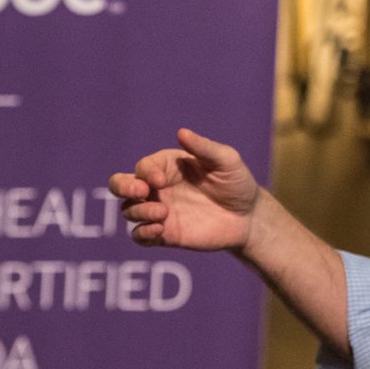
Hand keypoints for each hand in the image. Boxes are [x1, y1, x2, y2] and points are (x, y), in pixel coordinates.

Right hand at [109, 128, 259, 250]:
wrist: (249, 217)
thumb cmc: (237, 183)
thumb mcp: (226, 161)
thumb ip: (203, 147)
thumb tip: (181, 132)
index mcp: (168, 166)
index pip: (143, 167)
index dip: (146, 173)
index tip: (162, 181)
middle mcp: (158, 188)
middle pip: (120, 184)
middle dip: (122, 186)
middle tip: (141, 192)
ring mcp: (159, 211)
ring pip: (129, 210)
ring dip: (138, 211)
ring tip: (162, 213)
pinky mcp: (165, 234)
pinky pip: (139, 236)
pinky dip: (142, 233)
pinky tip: (158, 230)